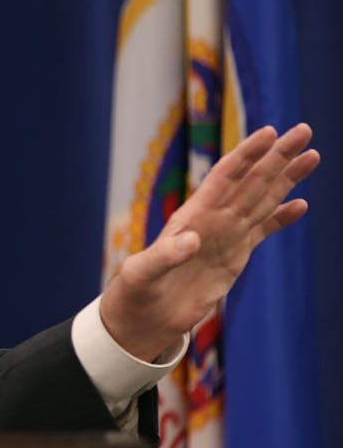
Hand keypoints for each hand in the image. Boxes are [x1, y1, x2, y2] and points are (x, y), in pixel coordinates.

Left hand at [99, 122, 319, 360]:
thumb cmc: (135, 293)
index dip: (246, 155)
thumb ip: (165, 256)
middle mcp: (212, 220)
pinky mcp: (234, 255)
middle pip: (252, 181)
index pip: (223, 178)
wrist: (144, 317)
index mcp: (191, 218)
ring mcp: (225, 236)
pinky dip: (281, 218)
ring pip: (263, 199)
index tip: (269, 133)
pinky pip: (263, 231)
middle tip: (304, 130)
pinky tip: (301, 204)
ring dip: (286, 178)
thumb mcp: (143, 273)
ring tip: (312, 155)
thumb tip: (192, 240)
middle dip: (278, 156)